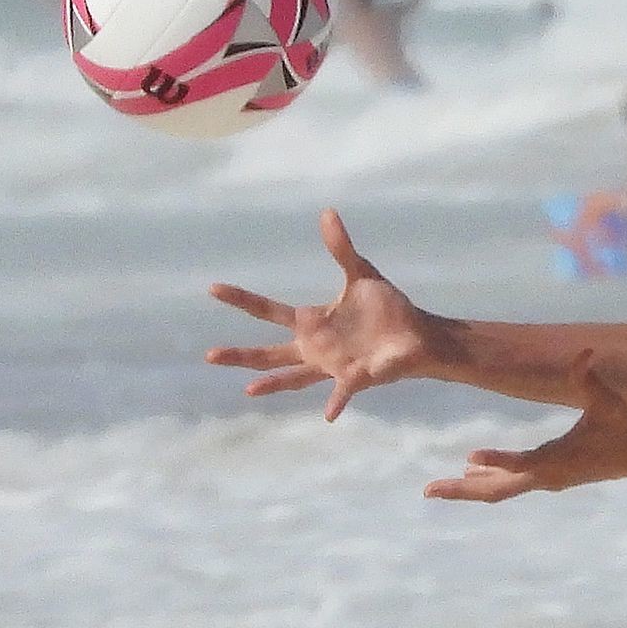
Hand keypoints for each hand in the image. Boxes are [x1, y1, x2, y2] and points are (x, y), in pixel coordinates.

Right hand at [207, 207, 433, 420]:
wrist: (417, 335)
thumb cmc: (387, 308)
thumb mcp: (361, 273)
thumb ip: (341, 248)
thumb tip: (327, 212)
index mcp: (312, 323)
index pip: (268, 311)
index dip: (241, 300)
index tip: (213, 288)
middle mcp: (315, 348)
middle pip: (269, 353)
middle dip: (240, 355)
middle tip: (208, 355)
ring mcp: (332, 366)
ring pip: (295, 378)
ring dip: (273, 384)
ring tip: (248, 391)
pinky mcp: (356, 378)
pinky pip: (343, 393)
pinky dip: (336, 402)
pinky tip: (328, 415)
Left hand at [424, 349, 626, 502]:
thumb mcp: (609, 403)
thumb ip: (591, 380)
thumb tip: (585, 352)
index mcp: (559, 462)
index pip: (521, 466)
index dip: (496, 462)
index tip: (467, 460)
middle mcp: (548, 477)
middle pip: (498, 491)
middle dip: (462, 492)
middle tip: (428, 491)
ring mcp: (547, 479)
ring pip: (501, 490)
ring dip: (470, 488)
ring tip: (436, 487)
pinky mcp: (550, 476)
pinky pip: (512, 482)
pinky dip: (489, 478)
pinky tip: (471, 470)